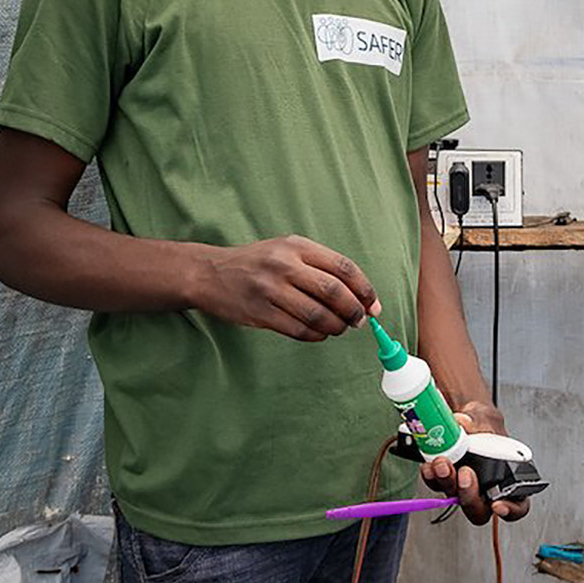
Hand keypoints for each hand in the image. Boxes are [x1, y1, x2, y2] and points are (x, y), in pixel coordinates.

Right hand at [191, 236, 380, 340]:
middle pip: (335, 292)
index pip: (344, 267)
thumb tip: (361, 296)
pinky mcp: (260, 313)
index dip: (364, 289)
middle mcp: (285, 265)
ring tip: (340, 329)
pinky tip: (320, 334)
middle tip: (360, 321)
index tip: (374, 305)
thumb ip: (320, 268)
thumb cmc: (257, 263)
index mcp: (297, 246)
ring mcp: (271, 289)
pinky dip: (317, 336)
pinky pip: (299, 330)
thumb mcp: (286, 250)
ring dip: (337, 327)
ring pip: (318, 315)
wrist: (209, 273)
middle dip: (354, 311)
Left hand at [421, 406, 531, 525]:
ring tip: (442, 462)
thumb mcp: (486, 417)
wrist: (464, 420)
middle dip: (469, 495)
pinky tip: (429, 464)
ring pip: (455, 498)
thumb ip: (478, 421)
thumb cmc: (484, 424)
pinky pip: (436, 485)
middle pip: (479, 509)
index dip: (510, 509)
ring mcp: (462, 487)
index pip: (517, 504)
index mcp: (509, 477)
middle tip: (464, 474)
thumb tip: (463, 422)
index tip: (498, 504)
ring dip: (446, 482)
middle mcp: (485, 488)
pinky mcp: (443, 480)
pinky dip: (430, 476)